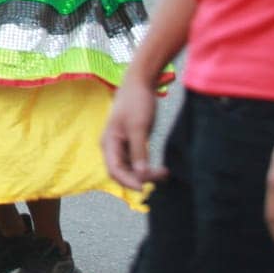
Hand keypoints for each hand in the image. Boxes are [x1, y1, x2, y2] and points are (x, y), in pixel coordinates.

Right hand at [102, 75, 166, 189]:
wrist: (139, 84)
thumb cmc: (136, 103)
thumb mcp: (139, 127)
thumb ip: (139, 151)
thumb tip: (141, 176)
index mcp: (109, 143)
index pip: (114, 170)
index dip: (128, 181)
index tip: (145, 187)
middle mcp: (112, 147)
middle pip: (122, 172)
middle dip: (140, 178)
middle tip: (160, 176)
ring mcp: (122, 145)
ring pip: (131, 169)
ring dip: (146, 174)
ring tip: (164, 173)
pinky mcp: (131, 143)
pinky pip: (137, 162)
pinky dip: (148, 167)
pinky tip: (161, 169)